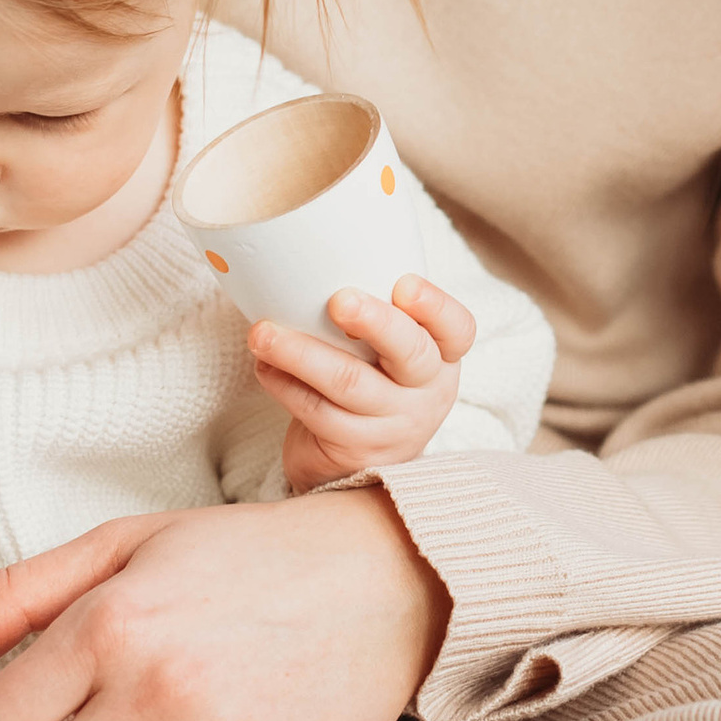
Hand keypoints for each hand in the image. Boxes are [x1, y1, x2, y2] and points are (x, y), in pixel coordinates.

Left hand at [250, 276, 476, 489]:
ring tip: (263, 333)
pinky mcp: (356, 450)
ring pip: (348, 382)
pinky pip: (315, 411)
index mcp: (441, 358)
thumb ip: (374, 314)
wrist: (353, 464)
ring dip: (300, 353)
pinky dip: (283, 384)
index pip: (457, 329)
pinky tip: (264, 366)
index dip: (435, 306)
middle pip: (410, 353)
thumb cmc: (368, 385)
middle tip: (338, 300)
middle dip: (374, 321)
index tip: (404, 284)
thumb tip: (317, 255)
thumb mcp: (386, 353)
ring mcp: (394, 426)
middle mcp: (427, 392)